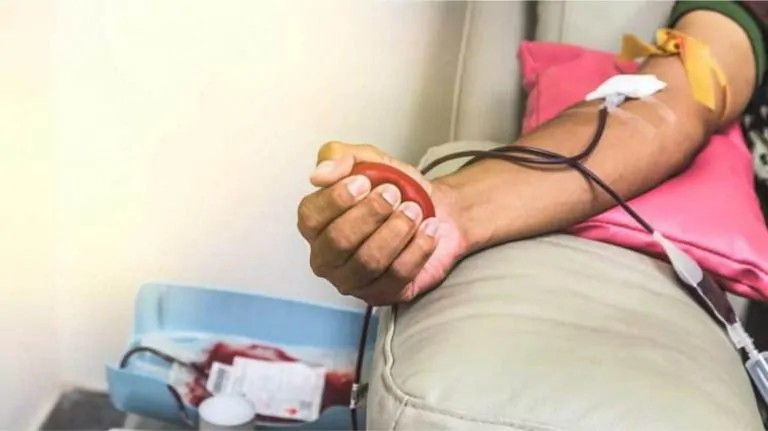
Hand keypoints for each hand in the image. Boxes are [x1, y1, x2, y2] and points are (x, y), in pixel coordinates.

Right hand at [297, 142, 467, 304]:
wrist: (436, 210)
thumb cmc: (394, 188)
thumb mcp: (367, 160)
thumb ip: (338, 156)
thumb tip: (319, 175)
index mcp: (315, 225)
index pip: (311, 217)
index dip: (337, 199)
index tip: (365, 181)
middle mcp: (326, 258)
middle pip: (339, 241)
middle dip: (371, 213)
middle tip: (395, 194)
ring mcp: (352, 281)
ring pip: (369, 261)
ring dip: (396, 230)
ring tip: (414, 210)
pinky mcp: (382, 295)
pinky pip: (398, 276)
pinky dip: (418, 248)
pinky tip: (428, 229)